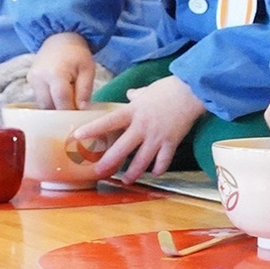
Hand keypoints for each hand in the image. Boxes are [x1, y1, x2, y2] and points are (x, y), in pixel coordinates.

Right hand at [28, 33, 97, 109]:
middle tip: (75, 111)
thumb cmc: (77, 54)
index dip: (71, 111)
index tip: (79, 116)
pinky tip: (59, 96)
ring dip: (55, 106)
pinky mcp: (30, 80)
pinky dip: (50, 100)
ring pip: (43, 104)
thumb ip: (85, 90)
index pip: (61, 100)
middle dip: (62, 111)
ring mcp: (32, 79)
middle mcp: (39, 78)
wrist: (60, 38)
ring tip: (68, 101)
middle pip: (49, 105)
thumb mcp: (88, 69)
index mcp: (55, 74)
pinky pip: (40, 98)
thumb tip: (81, 109)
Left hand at [75, 75, 207, 183]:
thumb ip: (137, 96)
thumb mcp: (147, 91)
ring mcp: (157, 137)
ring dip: (132, 173)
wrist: (192, 92)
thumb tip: (131, 94)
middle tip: (99, 173)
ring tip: (126, 180)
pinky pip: (163, 161)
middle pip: (122, 149)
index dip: (93, 129)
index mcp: (133, 112)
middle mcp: (142, 127)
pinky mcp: (171, 143)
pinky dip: (158, 169)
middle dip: (109, 163)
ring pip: (141, 161)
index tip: (77, 136)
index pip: (109, 122)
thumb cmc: (169, 88)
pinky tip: (154, 173)